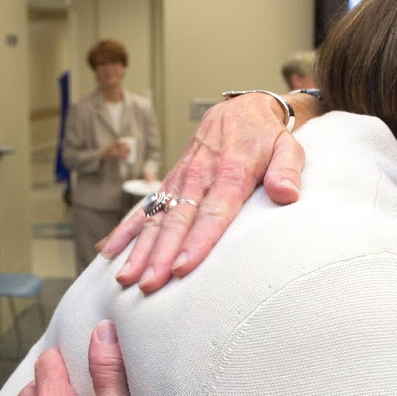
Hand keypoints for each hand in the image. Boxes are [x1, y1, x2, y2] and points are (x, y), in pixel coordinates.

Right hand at [99, 93, 306, 293]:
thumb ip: (287, 170)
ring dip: (140, 250)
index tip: (183, 268)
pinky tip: (108, 252)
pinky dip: (126, 230)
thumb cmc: (267, 137)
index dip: (197, 242)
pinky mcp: (170, 183)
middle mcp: (199, 177)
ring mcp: (180, 180)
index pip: (213, 213)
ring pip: (157, 219)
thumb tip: (287, 194)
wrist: (241, 110)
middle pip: (178, 221)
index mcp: (231, 172)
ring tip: (126, 279)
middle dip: (161, 255)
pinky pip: (145, 208)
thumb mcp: (288, 147)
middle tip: (149, 285)